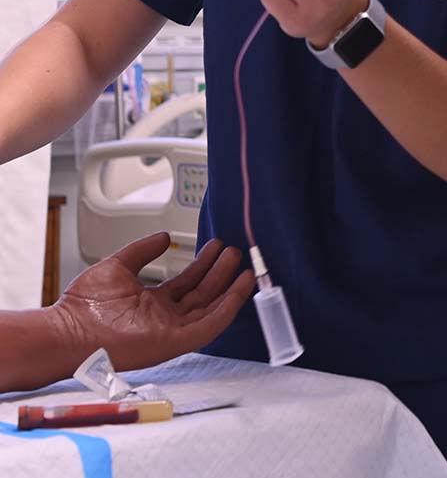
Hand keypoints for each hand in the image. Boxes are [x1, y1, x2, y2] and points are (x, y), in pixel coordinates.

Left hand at [48, 233, 254, 373]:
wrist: (67, 329)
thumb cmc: (81, 306)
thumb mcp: (118, 266)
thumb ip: (142, 251)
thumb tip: (164, 237)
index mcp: (151, 304)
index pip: (187, 285)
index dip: (204, 265)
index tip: (217, 246)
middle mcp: (164, 319)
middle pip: (203, 295)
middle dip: (221, 273)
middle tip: (236, 252)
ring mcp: (169, 331)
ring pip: (210, 310)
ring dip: (229, 289)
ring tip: (245, 268)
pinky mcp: (172, 343)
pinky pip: (207, 327)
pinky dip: (227, 309)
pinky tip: (239, 290)